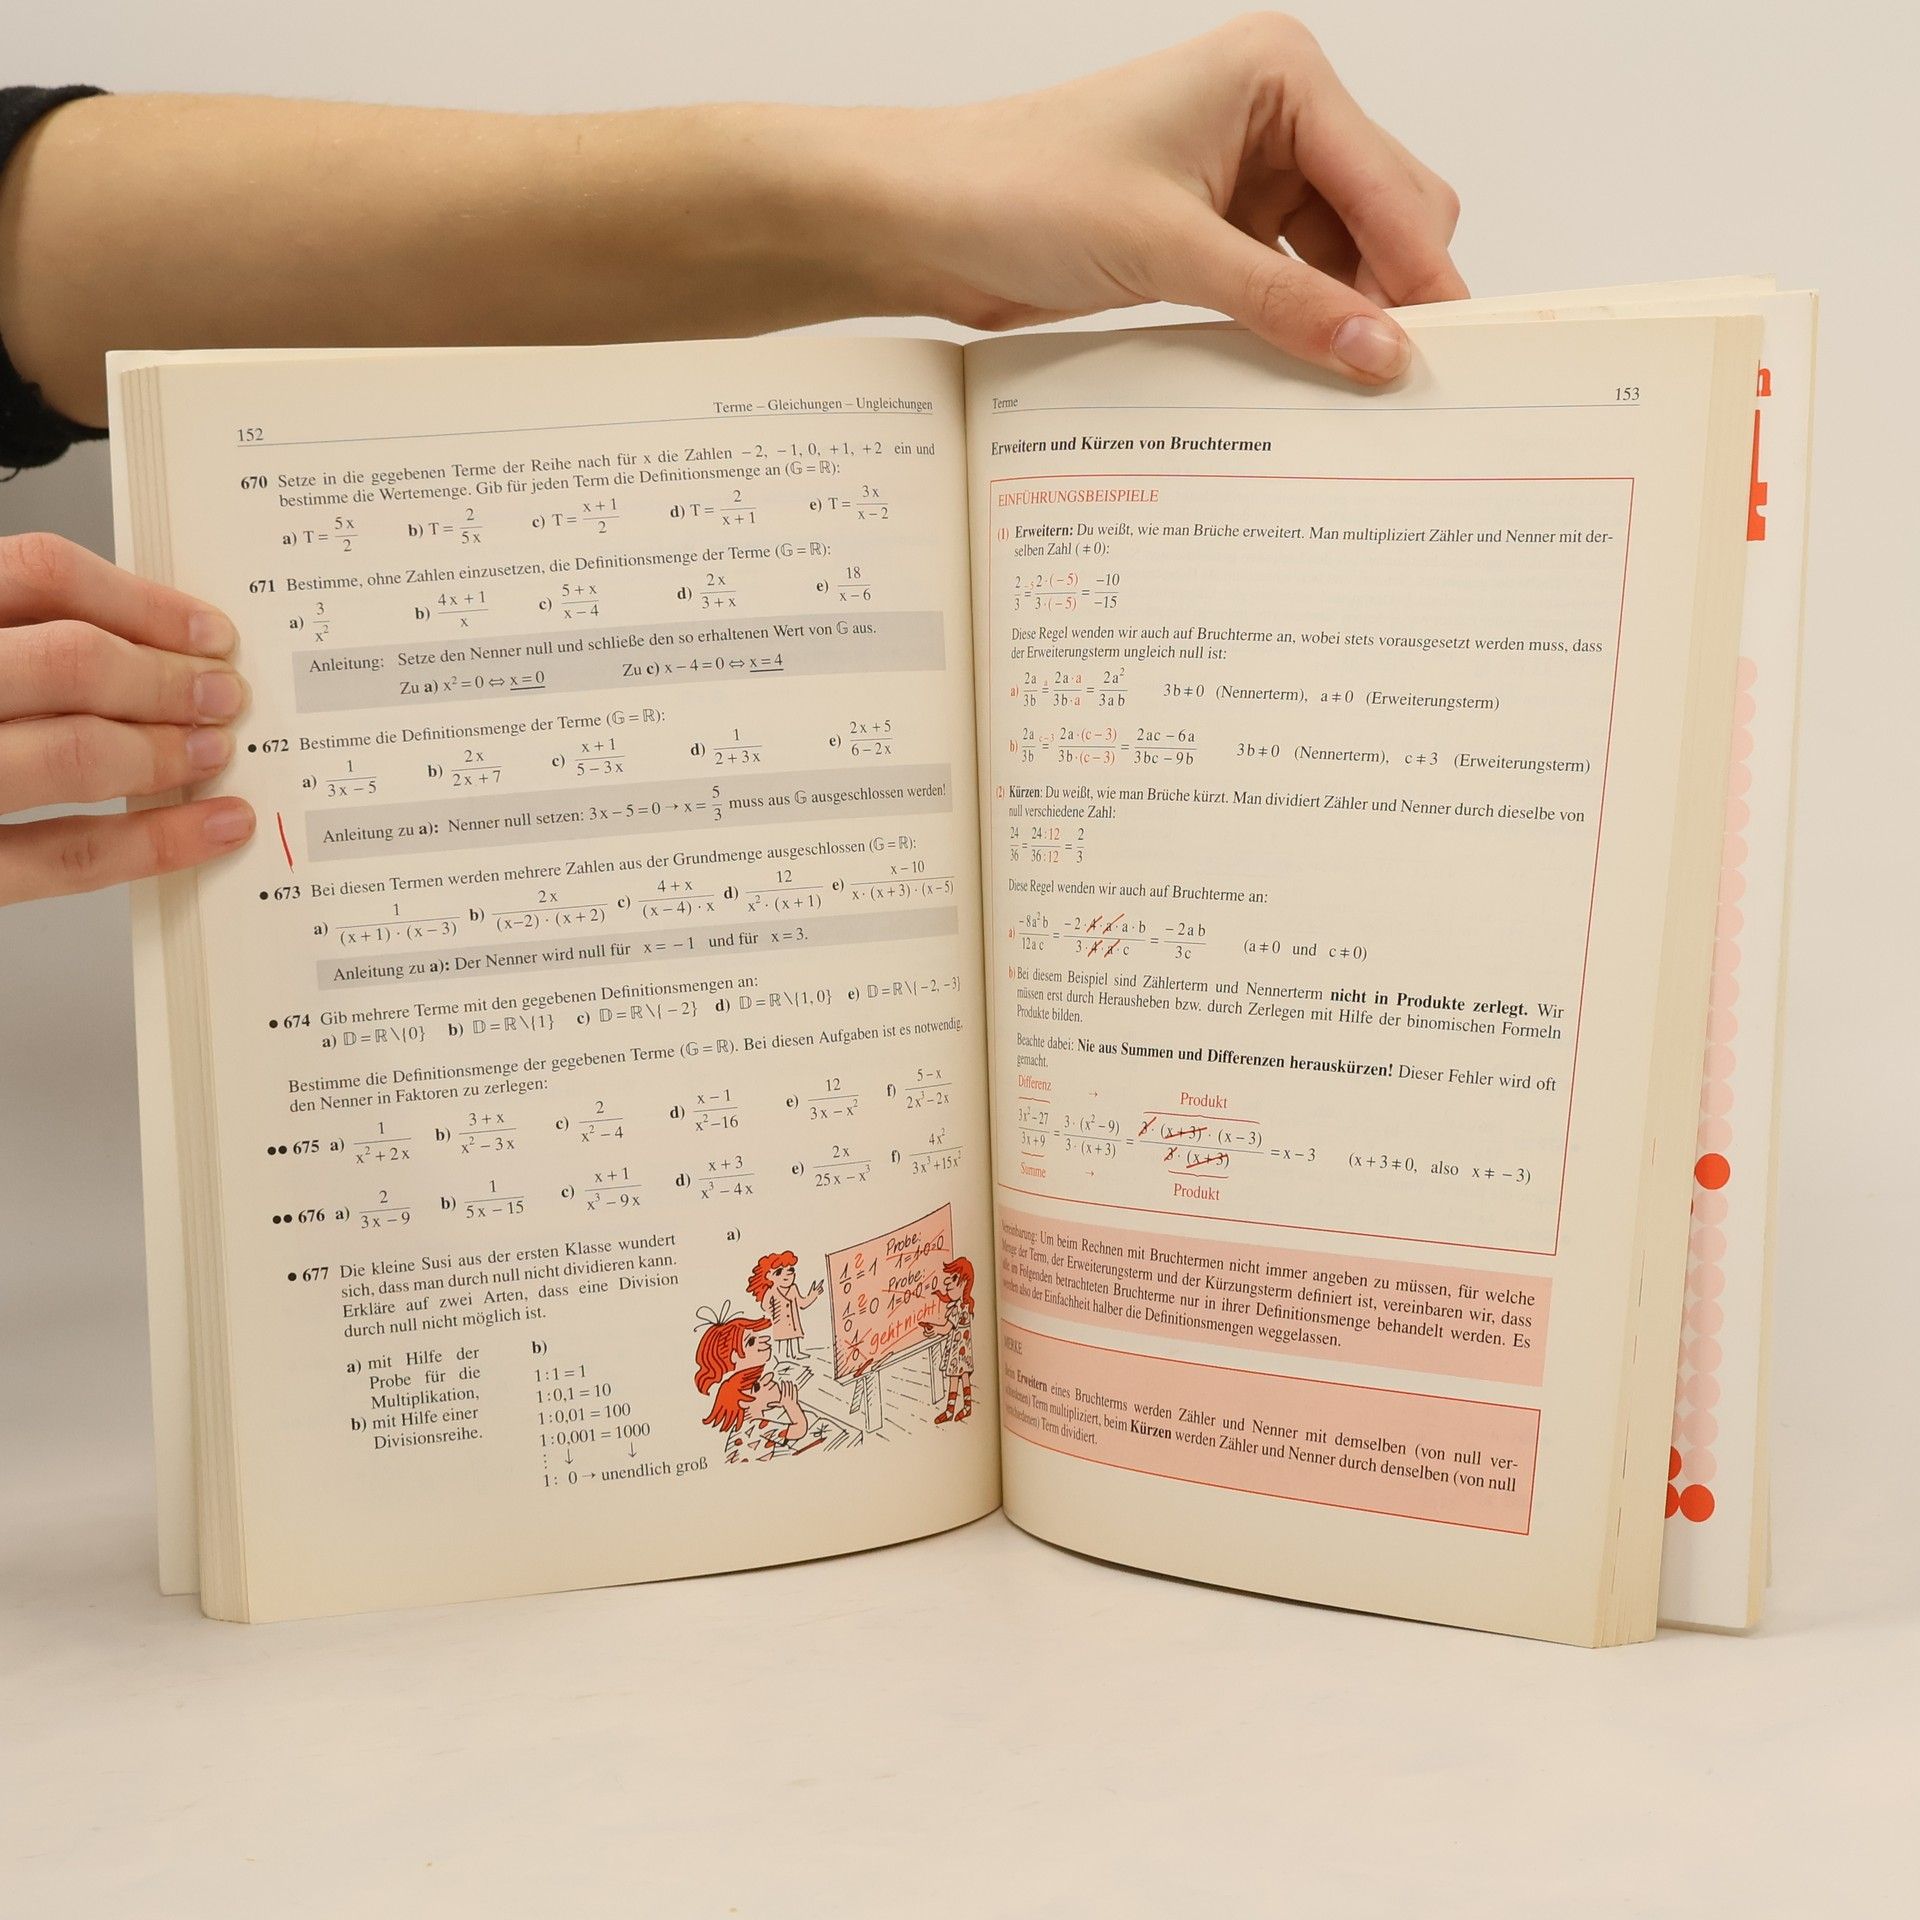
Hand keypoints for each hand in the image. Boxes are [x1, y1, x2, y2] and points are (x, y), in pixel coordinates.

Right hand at [0, 534, 252, 904]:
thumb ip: (7, 636)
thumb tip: (136, 642)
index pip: (37, 571)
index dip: (141, 600)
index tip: (207, 630)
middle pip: (69, 660)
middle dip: (167, 679)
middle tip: (223, 697)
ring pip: (72, 752)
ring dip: (164, 751)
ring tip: (213, 751)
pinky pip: (62, 854)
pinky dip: (152, 843)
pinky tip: (210, 829)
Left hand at [896, 13, 1465, 381]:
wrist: (932, 219)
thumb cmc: (1025, 190)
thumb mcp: (1169, 251)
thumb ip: (1285, 305)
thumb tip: (1381, 354)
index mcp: (1279, 76)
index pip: (1390, 183)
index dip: (1422, 272)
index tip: (1447, 356)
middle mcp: (1276, 115)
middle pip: (1387, 214)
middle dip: (1396, 293)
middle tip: (1405, 387)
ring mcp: (1248, 175)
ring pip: (1346, 257)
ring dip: (1349, 319)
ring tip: (1358, 397)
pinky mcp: (1217, 231)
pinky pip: (1292, 286)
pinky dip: (1302, 328)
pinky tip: (1306, 378)